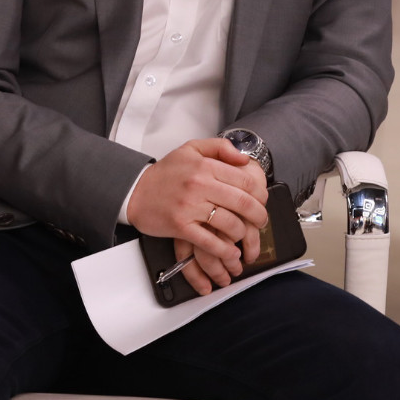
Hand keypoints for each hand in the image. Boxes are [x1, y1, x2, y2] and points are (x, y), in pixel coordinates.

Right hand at [126, 138, 269, 295]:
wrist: (135, 190)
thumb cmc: (166, 172)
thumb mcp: (192, 148)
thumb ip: (220, 147)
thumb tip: (244, 158)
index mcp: (206, 166)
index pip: (245, 181)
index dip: (260, 193)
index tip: (263, 200)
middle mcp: (200, 185)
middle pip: (242, 203)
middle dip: (259, 215)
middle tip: (262, 221)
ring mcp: (190, 207)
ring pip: (229, 223)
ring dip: (243, 233)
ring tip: (246, 235)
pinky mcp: (180, 227)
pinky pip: (208, 241)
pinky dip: (224, 249)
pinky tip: (232, 252)